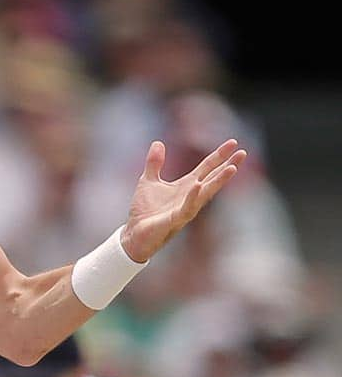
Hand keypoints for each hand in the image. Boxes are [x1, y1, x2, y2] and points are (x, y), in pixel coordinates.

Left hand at [120, 139, 246, 264]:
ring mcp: (184, 209)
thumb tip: (158, 142)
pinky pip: (187, 208)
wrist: (133, 234)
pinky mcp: (174, 220)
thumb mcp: (148, 181)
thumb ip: (154, 163)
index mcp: (186, 186)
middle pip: (213, 179)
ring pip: (206, 193)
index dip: (219, 155)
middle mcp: (190, 197)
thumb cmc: (144, 211)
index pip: (207, 168)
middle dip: (228, 167)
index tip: (234, 142)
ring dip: (219, 181)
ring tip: (232, 168)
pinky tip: (198, 185)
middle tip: (243, 153)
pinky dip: (192, 197)